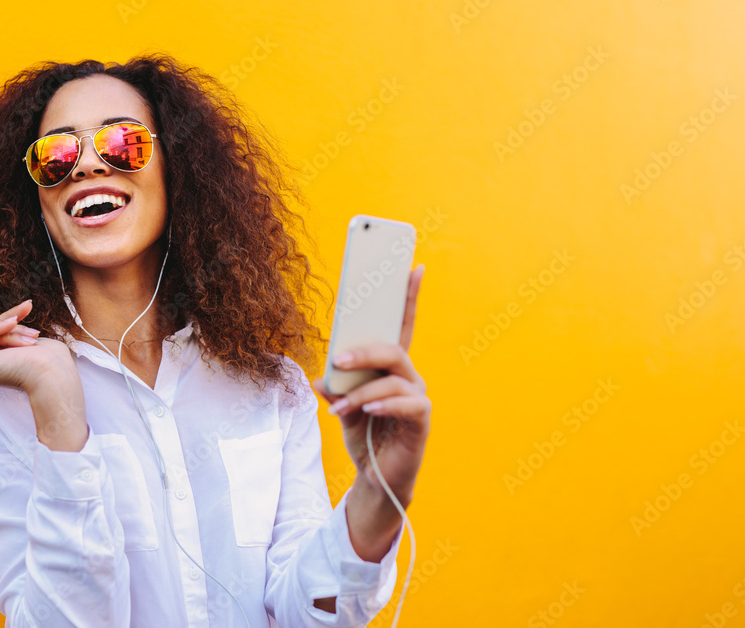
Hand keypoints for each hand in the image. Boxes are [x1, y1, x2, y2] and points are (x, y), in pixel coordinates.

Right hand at [0, 300, 87, 450]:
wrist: (52, 373)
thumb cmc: (48, 360)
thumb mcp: (28, 338)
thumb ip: (12, 330)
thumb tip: (9, 318)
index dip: (12, 317)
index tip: (29, 305)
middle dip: (13, 325)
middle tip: (34, 334)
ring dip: (11, 331)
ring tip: (30, 341)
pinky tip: (12, 322)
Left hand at [312, 264, 429, 508]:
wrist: (375, 478)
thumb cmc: (363, 437)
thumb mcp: (341, 408)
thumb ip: (336, 388)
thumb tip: (322, 377)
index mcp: (390, 367)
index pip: (400, 325)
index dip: (408, 296)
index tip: (413, 266)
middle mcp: (408, 376)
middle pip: (392, 348)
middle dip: (364, 351)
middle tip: (339, 360)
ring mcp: (417, 397)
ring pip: (392, 378)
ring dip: (361, 391)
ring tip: (338, 407)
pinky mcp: (421, 420)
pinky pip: (406, 404)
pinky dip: (383, 405)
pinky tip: (367, 412)